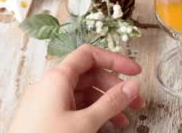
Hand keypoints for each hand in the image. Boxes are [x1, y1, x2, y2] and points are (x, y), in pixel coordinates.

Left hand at [9, 44, 144, 132]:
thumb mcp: (85, 123)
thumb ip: (111, 103)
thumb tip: (132, 86)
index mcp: (57, 77)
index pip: (90, 55)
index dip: (115, 60)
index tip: (135, 72)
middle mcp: (50, 85)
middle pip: (90, 75)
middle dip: (115, 87)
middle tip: (136, 102)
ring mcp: (46, 102)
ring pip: (83, 94)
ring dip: (106, 104)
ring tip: (124, 121)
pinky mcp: (45, 118)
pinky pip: (74, 108)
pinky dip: (92, 114)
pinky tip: (105, 128)